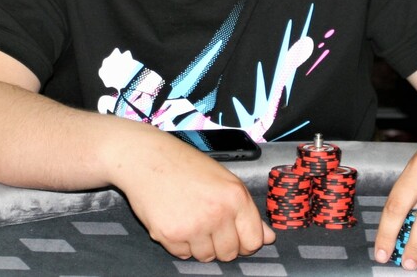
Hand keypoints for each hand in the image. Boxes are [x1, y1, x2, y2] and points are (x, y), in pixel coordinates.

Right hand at [115, 128, 274, 261]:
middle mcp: (217, 213)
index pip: (254, 240)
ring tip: (191, 218)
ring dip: (200, 244)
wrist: (148, 159)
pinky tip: (177, 220)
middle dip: (221, 244)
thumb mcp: (223, 179)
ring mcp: (193, 227)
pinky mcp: (170, 236)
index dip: (246, 241)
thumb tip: (268, 237)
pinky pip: (183, 255)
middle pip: (229, 253)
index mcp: (235, 196)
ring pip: (206, 257)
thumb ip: (246, 210)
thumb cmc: (186, 165)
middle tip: (209, 223)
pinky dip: (181, 243)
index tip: (238, 236)